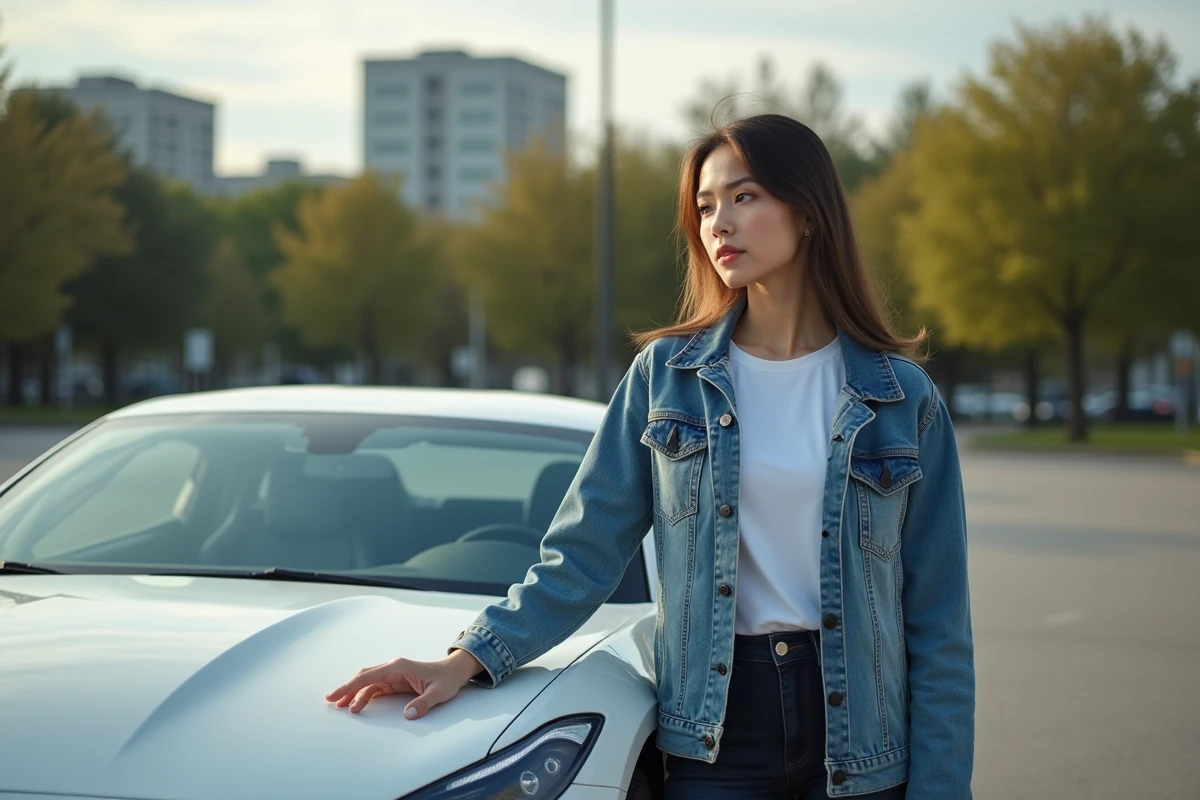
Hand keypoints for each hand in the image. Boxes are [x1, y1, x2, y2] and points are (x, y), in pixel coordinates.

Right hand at [324, 650, 484, 717]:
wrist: (453, 672)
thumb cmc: (446, 680)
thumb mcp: (438, 693)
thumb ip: (424, 703)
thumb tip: (408, 714)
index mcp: (398, 667)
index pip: (369, 676)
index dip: (350, 686)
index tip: (336, 695)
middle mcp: (392, 668)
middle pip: (363, 677)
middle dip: (346, 688)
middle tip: (330, 700)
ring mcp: (392, 674)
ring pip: (367, 682)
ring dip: (353, 692)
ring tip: (339, 706)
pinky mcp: (394, 681)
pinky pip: (374, 687)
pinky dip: (363, 695)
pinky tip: (356, 705)